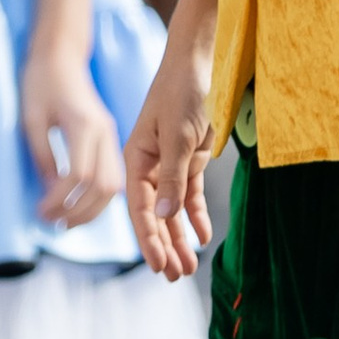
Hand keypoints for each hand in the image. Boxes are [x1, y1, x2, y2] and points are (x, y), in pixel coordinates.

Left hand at [21, 38, 121, 231]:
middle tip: (53, 223)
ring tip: (65, 221)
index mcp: (83, 125)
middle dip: (79, 213)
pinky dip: (99, 198)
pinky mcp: (109, 139)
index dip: (60, 200)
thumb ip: (43, 156)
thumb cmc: (40, 83)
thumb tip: (52, 192)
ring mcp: (110, 136)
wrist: (60, 56)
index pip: (79, 175)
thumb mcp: (31, 119)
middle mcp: (103, 132)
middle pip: (103, 187)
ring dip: (91, 210)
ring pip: (114, 186)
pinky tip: (78, 206)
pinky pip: (113, 176)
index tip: (40, 211)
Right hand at [126, 26, 215, 280]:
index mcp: (136, 160)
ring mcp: (170, 164)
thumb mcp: (177, 137)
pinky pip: (190, 194)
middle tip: (177, 276)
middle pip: (155, 216)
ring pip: (173, 209)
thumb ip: (172, 178)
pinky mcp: (190, 159)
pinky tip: (202, 235)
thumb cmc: (181, 92)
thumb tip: (163, 217)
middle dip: (165, 246)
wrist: (201, 61)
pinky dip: (196, 214)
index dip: (148, 240)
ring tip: (190, 266)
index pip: (139, 209)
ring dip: (180, 237)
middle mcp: (149, 166)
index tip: (159, 266)